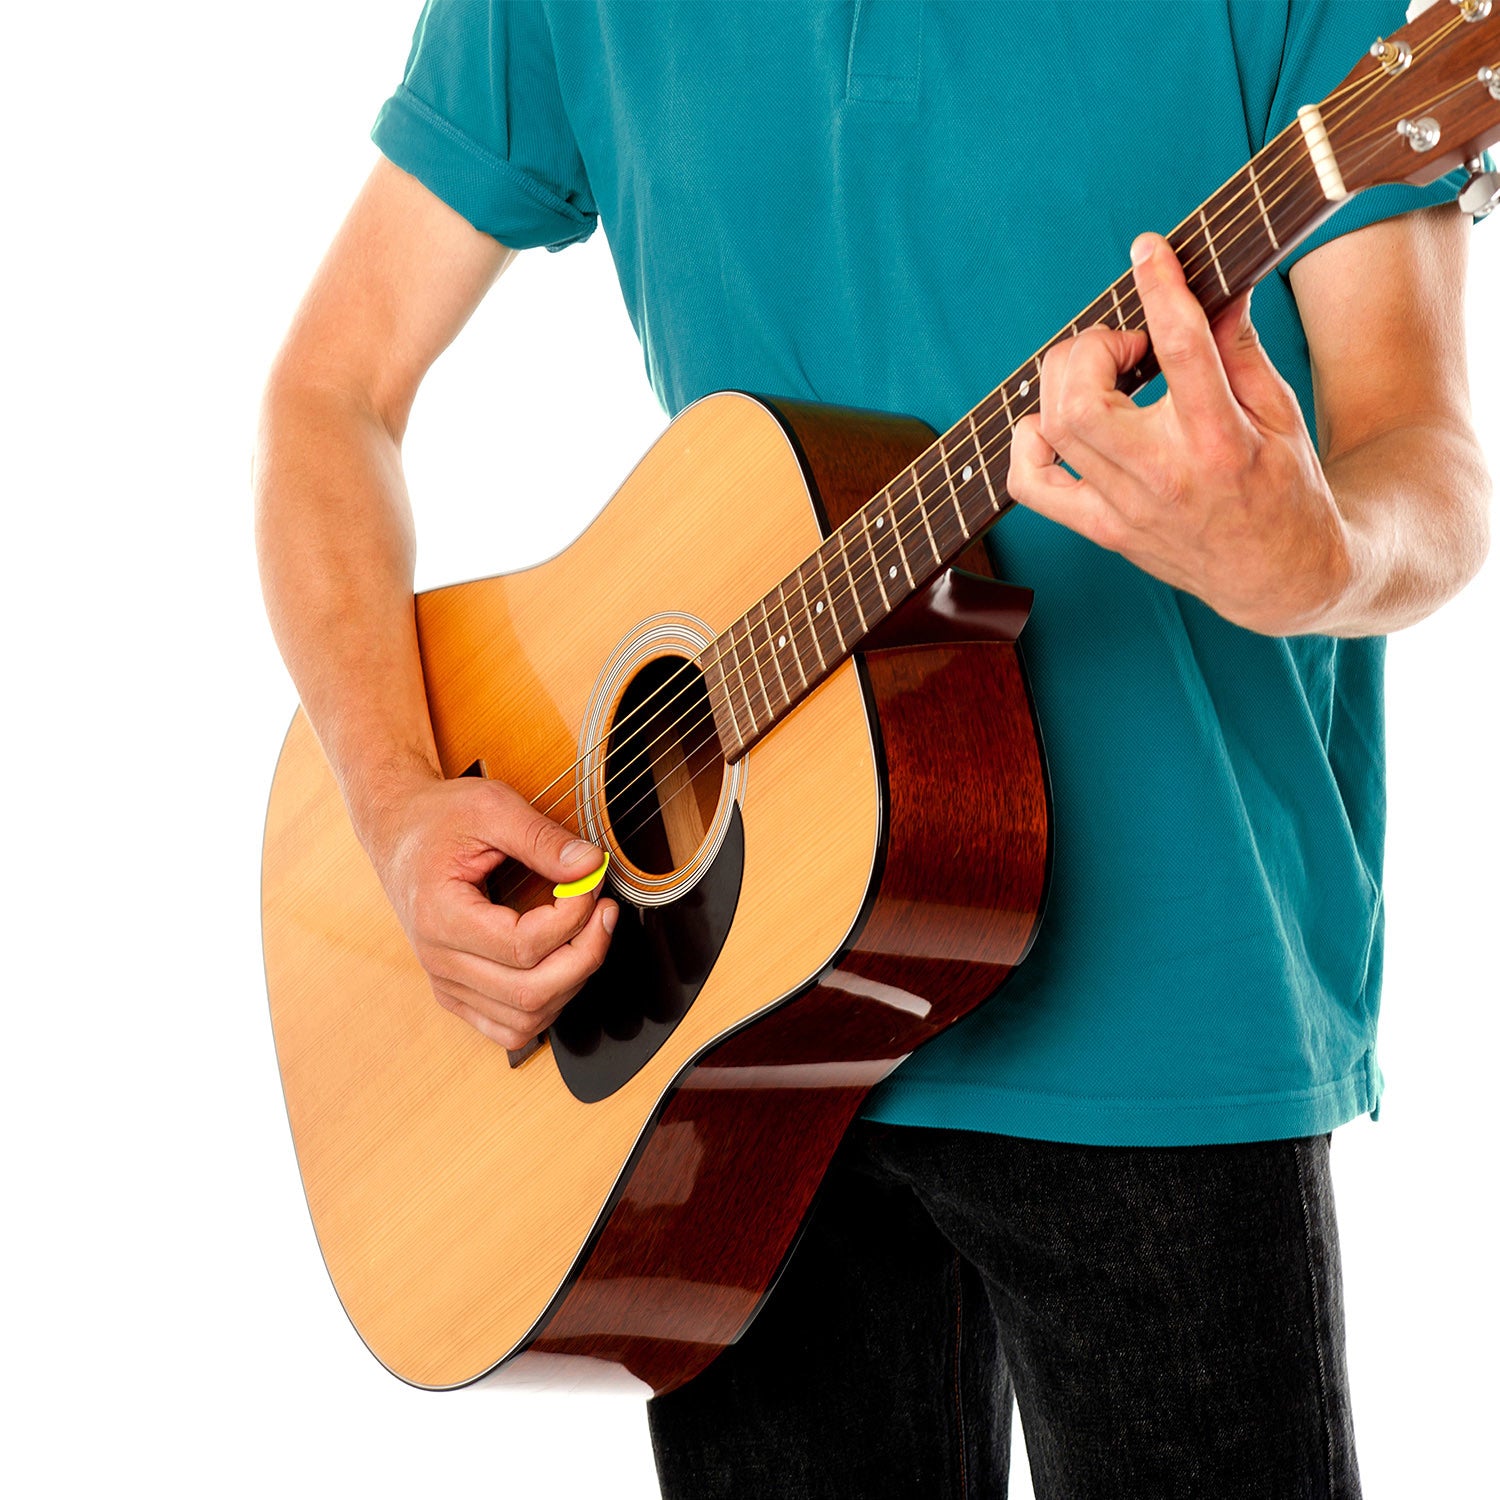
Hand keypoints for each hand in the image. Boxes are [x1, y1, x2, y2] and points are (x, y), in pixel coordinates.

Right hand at [360, 770, 617, 1049]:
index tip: (591, 882)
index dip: (573, 917)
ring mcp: (446, 983)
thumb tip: (590, 866)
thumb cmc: (439, 817)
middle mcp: (438, 960)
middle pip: (530, 992)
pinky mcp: (456, 993)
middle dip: (586, 953)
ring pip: (526, 1019)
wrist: (399, 829)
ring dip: (573, 981)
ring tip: (588, 934)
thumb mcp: (492, 806)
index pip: (524, 946)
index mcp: (439, 916)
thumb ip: (543, 838)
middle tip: (604, 911)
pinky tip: (562, 964)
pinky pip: (510, 1028)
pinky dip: (548, 1006)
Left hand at [1006, 232, 1353, 635]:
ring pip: (1052, 430)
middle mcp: (1163, 477)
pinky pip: (1030, 484)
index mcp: (1220, 441)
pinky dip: (1028, 441)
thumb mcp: (1280, 410)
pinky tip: (1057, 424)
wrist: (1276, 577)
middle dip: (1093, 348)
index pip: (1180, 351)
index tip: (1147, 250)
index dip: (1158, 288)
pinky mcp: (1100, 529)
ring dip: (1065, 382)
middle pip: (1082, 399)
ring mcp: (1123, 509)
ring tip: (1105, 377)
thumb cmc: (1285, 487)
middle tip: (1128, 345)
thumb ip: (1238, 345)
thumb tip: (1216, 282)